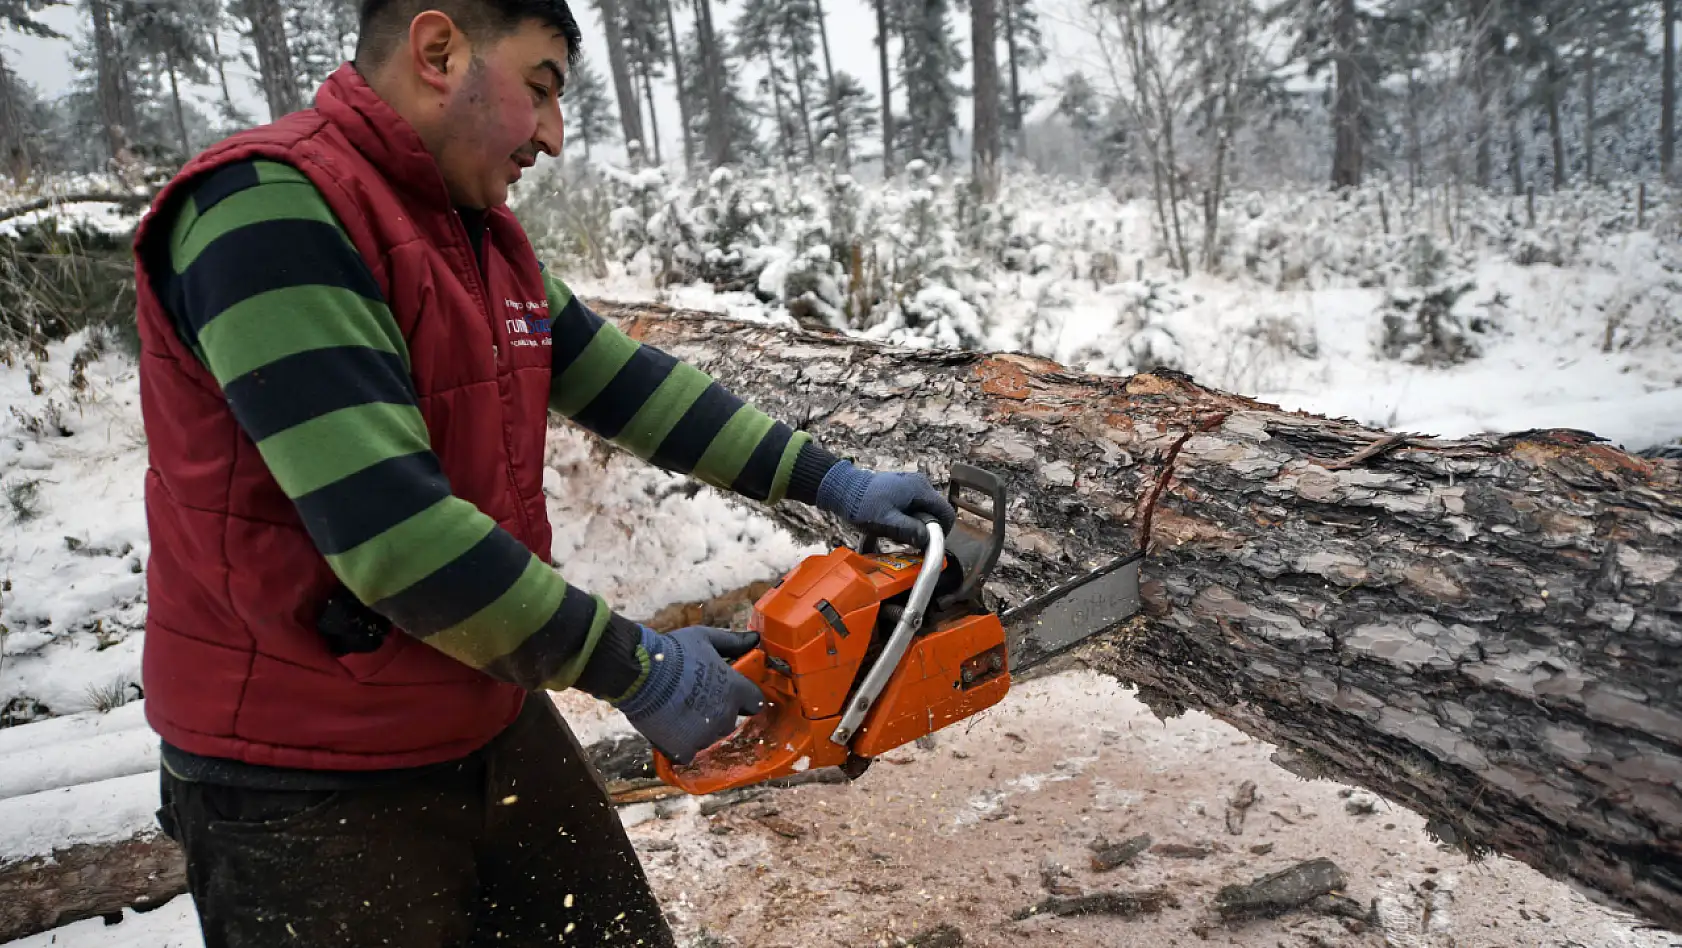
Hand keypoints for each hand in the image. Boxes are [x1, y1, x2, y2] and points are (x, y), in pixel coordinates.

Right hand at [614, 625, 764, 764]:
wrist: (639, 672)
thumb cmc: (673, 652)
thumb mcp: (705, 638)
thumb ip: (733, 642)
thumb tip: (755, 638)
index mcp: (735, 690)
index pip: (755, 702)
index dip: (744, 698)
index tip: (732, 694)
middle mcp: (725, 716)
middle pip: (729, 720)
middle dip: (717, 711)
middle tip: (694, 697)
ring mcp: (705, 735)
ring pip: (708, 736)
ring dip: (698, 728)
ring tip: (677, 709)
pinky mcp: (684, 749)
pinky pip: (688, 752)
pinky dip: (680, 744)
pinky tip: (668, 726)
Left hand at [815, 460, 957, 546]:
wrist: (841, 489)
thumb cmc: (863, 505)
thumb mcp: (886, 522)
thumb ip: (910, 530)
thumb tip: (929, 540)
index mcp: (920, 489)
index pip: (945, 513)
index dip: (941, 532)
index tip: (927, 545)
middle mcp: (919, 484)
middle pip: (933, 513)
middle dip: (923, 529)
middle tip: (905, 540)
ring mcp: (909, 485)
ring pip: (922, 512)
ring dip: (912, 526)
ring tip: (893, 533)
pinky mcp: (900, 489)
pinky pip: (911, 508)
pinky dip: (904, 520)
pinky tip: (889, 527)